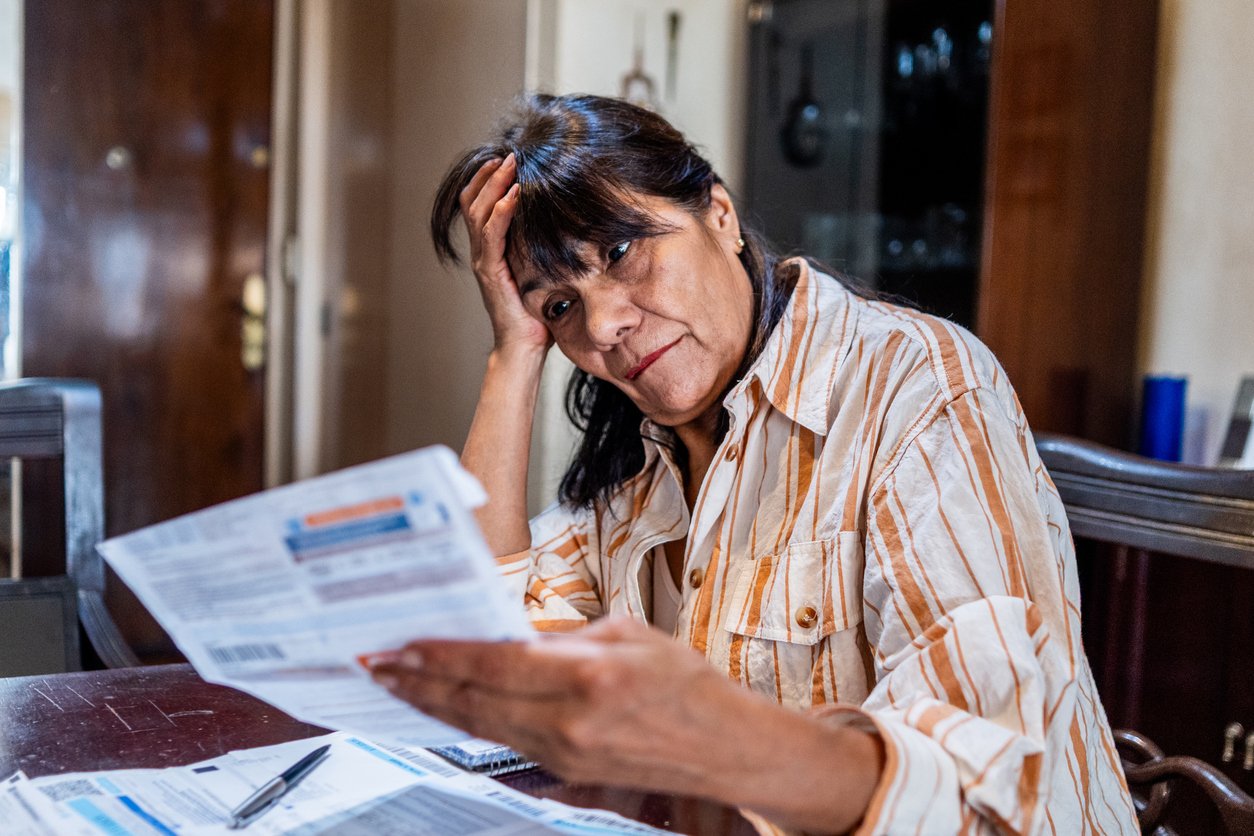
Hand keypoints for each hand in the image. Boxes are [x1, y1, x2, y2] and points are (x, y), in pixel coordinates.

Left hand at [371, 618, 756, 787]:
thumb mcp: (627, 633)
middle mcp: (569, 722)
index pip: (494, 664)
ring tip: (396, 684)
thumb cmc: (685, 684)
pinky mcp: (564, 771)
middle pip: (473, 701)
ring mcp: (564, 753)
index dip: (441, 654)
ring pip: (479, 726)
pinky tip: (446, 707)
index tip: (402, 643)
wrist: (725, 749)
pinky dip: (466, 721)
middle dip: (418, 682)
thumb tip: (508, 634)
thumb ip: (561, 636)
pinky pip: (502, 741)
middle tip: (376, 664)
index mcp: (588, 676)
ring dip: (433, 703)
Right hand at [459, 154, 550, 353]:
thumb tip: (575, 227)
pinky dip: (500, 213)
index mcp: (492, 249)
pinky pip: (491, 236)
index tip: (506, 158)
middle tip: (509, 153)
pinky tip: (513, 196)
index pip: (479, 204)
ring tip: (509, 165)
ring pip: (478, 212)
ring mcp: (484, 261)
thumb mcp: (543, 272)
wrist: (524, 347)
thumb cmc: (537, 313)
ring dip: (493, 185)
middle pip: (473, 201)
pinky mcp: (491, 272)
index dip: (488, 179)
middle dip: (490, 174)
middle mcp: (483, 251)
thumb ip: (547, 249)